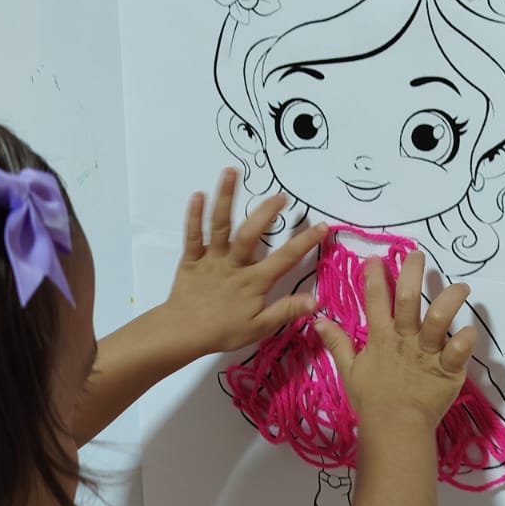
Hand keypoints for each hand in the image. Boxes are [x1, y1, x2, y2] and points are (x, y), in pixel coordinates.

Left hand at [163, 169, 327, 355]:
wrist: (182, 333)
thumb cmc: (222, 331)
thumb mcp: (260, 328)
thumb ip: (286, 311)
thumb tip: (315, 300)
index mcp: (253, 281)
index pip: (284, 259)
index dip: (305, 242)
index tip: (322, 226)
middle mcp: (234, 264)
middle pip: (251, 234)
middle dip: (266, 212)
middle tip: (281, 195)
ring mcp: (211, 259)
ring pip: (220, 226)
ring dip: (225, 198)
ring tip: (231, 172)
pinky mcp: (192, 259)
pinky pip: (193, 235)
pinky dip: (194, 215)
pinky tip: (198, 194)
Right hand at [315, 251, 476, 432]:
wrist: (394, 428)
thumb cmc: (372, 401)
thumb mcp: (349, 371)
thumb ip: (337, 344)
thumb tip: (318, 320)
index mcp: (381, 338)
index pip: (375, 300)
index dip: (374, 277)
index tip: (376, 258)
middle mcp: (404, 339)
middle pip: (407, 299)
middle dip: (412, 273)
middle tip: (418, 255)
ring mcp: (427, 353)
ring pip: (439, 318)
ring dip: (450, 298)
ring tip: (461, 286)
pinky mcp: (448, 370)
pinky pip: (459, 351)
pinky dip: (466, 339)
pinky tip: (471, 329)